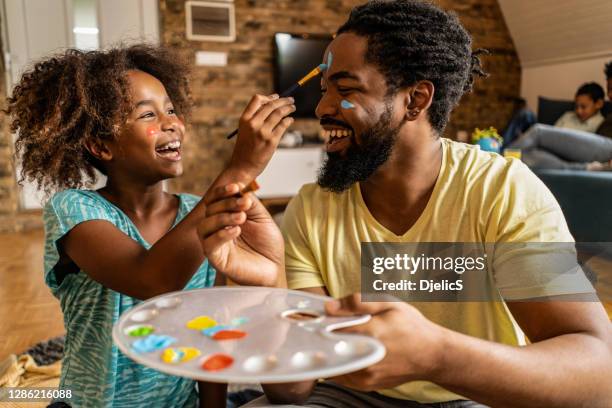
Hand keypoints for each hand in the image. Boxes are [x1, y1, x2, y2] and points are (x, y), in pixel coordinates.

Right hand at [197, 183, 283, 286]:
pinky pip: (209, 245)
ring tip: (241, 217)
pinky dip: (221, 234)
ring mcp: (215, 244)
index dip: (222, 191)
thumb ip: (250, 203)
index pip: (214, 200)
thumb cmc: (268, 244)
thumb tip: (239, 188)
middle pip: (209, 210)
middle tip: (244, 204)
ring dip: (222, 217)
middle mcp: (216, 229)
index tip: (236, 187)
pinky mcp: (216, 259)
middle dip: (227, 203)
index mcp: (225, 216)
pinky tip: (236, 230)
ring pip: (204, 226)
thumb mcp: (261, 217)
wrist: (274, 267)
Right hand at [229, 94, 295, 177]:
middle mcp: (253, 124)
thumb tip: (271, 106)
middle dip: (283, 101)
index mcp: (244, 119)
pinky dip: (289, 120)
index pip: (257, 100)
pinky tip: (290, 120)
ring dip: (288, 108)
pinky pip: (283, 126)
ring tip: (292, 108)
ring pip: (279, 113)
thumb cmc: (245, 149)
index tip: (276, 96)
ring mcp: (263, 132)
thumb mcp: (244, 130)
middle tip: (290, 100)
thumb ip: (254, 119)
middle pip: (271, 105)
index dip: (268, 97)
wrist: (242, 167)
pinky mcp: (272, 141)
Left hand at [326, 294, 445, 390]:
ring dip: (332, 351)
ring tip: (342, 338)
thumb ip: (358, 302)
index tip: (320, 317)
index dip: (322, 321)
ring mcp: (366, 375)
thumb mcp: (389, 304)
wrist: (433, 355)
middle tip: (330, 327)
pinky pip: (342, 374)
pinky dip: (341, 362)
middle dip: (324, 337)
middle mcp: (367, 357)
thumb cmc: (412, 327)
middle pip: (329, 347)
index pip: (332, 327)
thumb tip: (329, 307)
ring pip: (334, 362)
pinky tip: (350, 351)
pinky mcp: (367, 384)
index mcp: (371, 333)